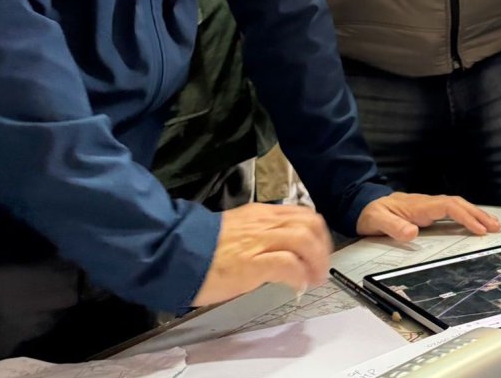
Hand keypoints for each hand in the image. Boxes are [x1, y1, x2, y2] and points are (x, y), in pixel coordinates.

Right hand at [192, 203, 331, 306]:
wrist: (177, 252)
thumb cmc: (204, 246)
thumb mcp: (238, 229)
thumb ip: (260, 233)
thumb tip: (280, 248)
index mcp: (261, 214)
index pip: (303, 214)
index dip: (318, 234)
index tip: (319, 252)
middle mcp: (264, 223)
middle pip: (309, 224)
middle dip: (322, 248)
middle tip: (321, 269)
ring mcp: (258, 242)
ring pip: (303, 240)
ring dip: (315, 261)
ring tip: (314, 279)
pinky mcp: (251, 263)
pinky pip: (287, 264)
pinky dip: (298, 275)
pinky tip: (297, 285)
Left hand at [356, 192, 500, 241]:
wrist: (363, 204)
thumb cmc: (371, 213)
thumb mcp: (376, 220)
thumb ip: (393, 226)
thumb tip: (413, 232)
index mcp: (418, 205)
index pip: (448, 206)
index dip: (465, 216)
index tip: (479, 229)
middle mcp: (426, 203)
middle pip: (457, 204)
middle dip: (478, 214)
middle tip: (496, 227)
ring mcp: (427, 206)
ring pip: (456, 206)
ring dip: (475, 214)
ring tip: (493, 224)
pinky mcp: (427, 211)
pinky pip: (451, 211)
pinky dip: (466, 216)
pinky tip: (474, 223)